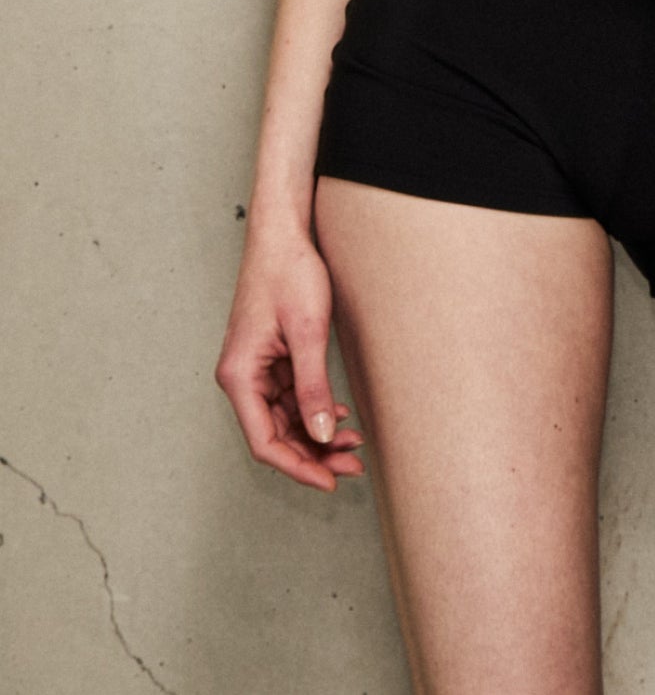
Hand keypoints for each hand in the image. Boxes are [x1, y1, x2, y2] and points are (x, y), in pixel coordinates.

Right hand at [215, 231, 366, 493]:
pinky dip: (314, 410)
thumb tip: (321, 433)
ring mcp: (255, 369)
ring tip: (354, 443)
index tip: (329, 481)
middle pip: (275, 435)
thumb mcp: (308, 332)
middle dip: (314, 453)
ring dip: (317, 434)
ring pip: (285, 419)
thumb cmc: (289, 272)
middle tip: (353, 466)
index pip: (264, 441)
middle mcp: (242, 378)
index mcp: (240, 376)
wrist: (284, 233)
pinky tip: (341, 415)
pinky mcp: (270, 359)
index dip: (298, 467)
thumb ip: (313, 387)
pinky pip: (290, 397)